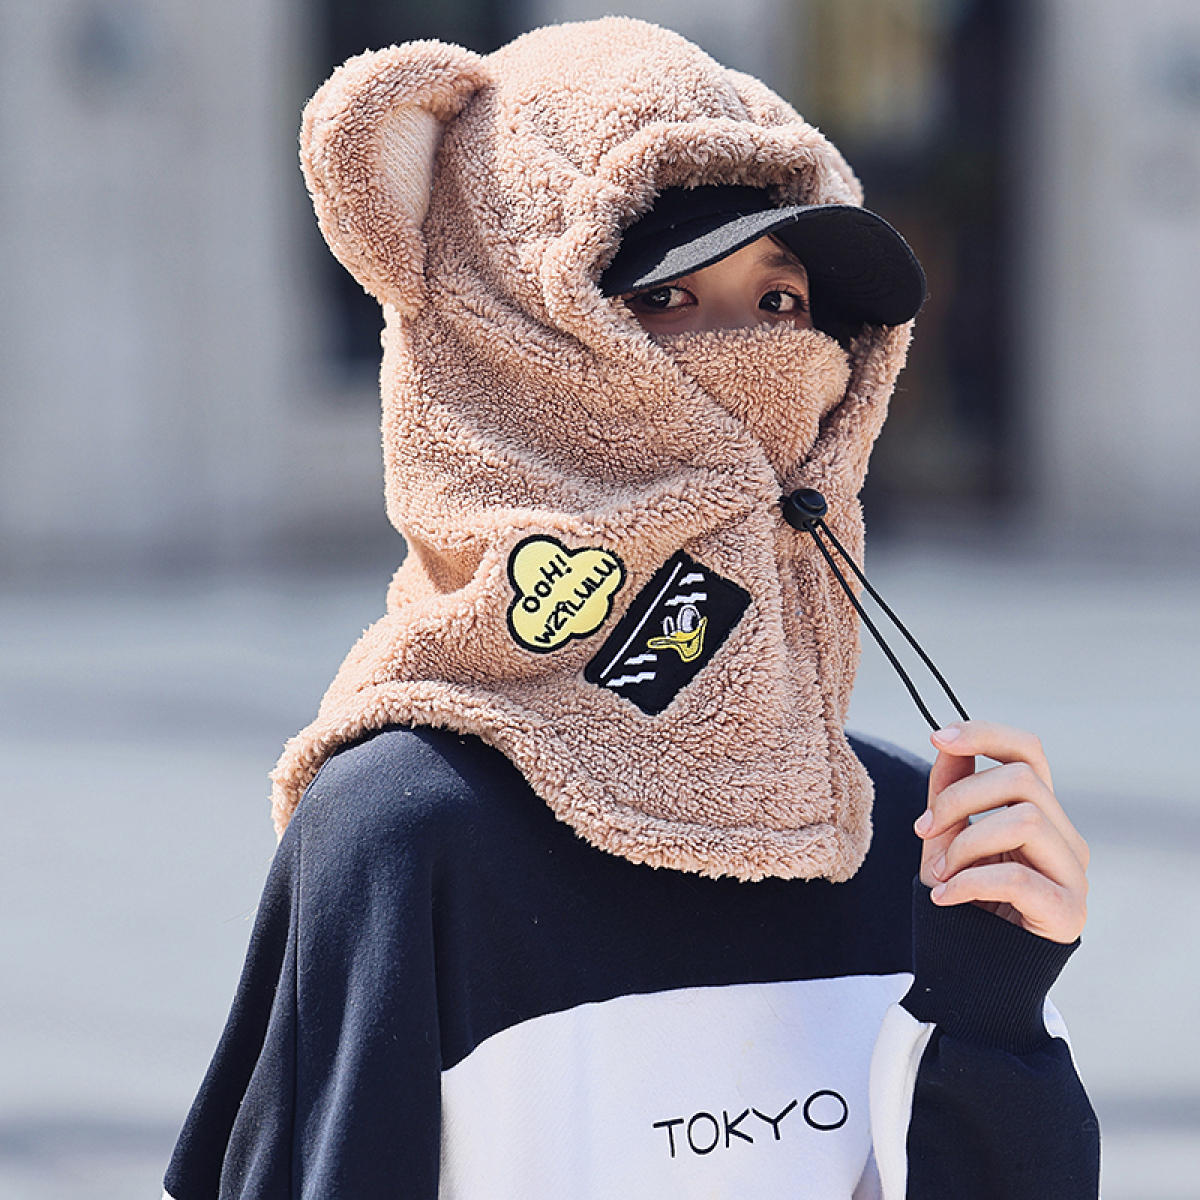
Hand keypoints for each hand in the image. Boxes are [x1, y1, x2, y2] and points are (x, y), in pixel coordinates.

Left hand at [914, 721, 1088, 943]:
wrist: (969, 979)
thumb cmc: (960, 907)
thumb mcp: (944, 842)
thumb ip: (949, 794)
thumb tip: (947, 744)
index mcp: (1039, 814)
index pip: (1028, 752)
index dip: (986, 734)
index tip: (938, 736)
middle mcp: (1065, 838)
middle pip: (1022, 779)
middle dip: (959, 797)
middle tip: (924, 831)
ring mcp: (1072, 875)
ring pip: (1026, 819)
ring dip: (966, 842)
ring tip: (938, 873)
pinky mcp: (1068, 913)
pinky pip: (1019, 877)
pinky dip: (969, 882)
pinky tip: (945, 897)